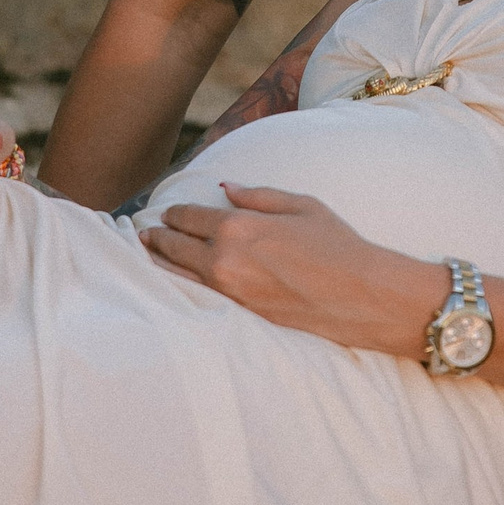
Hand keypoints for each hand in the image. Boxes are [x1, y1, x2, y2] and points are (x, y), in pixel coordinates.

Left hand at [140, 185, 445, 356]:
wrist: (360, 294)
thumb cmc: (337, 243)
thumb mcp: (300, 204)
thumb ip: (256, 194)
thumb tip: (225, 187)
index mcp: (239, 226)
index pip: (188, 217)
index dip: (172, 214)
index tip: (164, 212)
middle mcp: (225, 261)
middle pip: (174, 247)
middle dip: (156, 237)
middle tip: (144, 233)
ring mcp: (229, 293)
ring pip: (176, 277)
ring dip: (158, 263)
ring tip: (147, 255)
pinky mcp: (239, 317)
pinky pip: (196, 299)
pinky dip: (179, 287)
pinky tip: (173, 283)